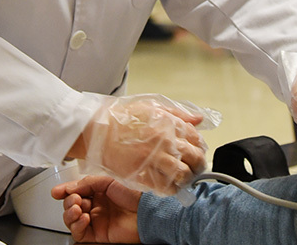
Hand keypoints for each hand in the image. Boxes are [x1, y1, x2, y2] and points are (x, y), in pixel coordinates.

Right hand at [52, 176, 140, 242]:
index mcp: (97, 193)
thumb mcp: (108, 182)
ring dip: (69, 214)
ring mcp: (95, 221)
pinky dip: (77, 226)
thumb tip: (70, 188)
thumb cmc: (132, 196)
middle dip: (69, 202)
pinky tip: (83, 218)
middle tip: (75, 200)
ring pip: (71, 220)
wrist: (144, 214)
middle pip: (70, 206)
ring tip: (77, 209)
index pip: (75, 192)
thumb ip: (88, 183)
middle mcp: (94, 207)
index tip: (57, 192)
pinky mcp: (96, 234)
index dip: (64, 191)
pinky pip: (79, 233)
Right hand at [69, 94, 206, 195]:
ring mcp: (152, 159)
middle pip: (193, 157)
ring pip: (182, 175)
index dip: (200, 147)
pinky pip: (164, 187)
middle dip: (199, 165)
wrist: (96, 131)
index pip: (196, 138)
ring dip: (187, 178)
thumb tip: (198, 119)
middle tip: (196, 168)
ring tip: (185, 179)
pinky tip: (170, 186)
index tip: (198, 151)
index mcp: (167, 123)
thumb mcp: (152, 107)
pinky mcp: (141, 174)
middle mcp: (163, 141)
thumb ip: (178, 114)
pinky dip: (171, 189)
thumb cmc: (120, 118)